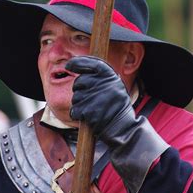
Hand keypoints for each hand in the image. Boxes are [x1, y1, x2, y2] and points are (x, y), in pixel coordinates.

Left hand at [66, 55, 168, 192]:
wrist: (123, 129)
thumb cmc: (116, 108)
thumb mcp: (114, 87)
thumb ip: (100, 77)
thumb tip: (76, 65)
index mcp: (112, 77)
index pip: (92, 64)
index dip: (78, 63)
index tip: (69, 65)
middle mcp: (105, 84)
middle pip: (79, 82)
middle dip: (80, 90)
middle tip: (90, 99)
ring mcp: (97, 97)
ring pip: (75, 97)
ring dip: (79, 104)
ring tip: (93, 110)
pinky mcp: (90, 111)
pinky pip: (74, 109)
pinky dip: (77, 114)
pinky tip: (88, 117)